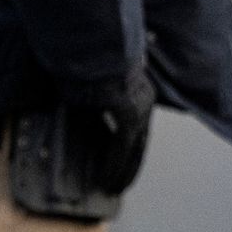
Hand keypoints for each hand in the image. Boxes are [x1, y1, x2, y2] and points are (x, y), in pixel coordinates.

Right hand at [83, 64, 153, 195]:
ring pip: (134, 149)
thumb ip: (96, 102)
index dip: (131, 151)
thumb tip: (88, 116)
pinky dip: (114, 165)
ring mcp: (138, 107)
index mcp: (137, 92)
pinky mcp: (128, 113)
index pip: (138, 130)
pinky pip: (122, 147)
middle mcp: (143, 101)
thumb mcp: (94, 83)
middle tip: (120, 186)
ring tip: (113, 189)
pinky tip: (107, 179)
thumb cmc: (87, 58)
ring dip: (123, 172)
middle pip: (141, 143)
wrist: (91, 42)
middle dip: (130, 167)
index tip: (124, 165)